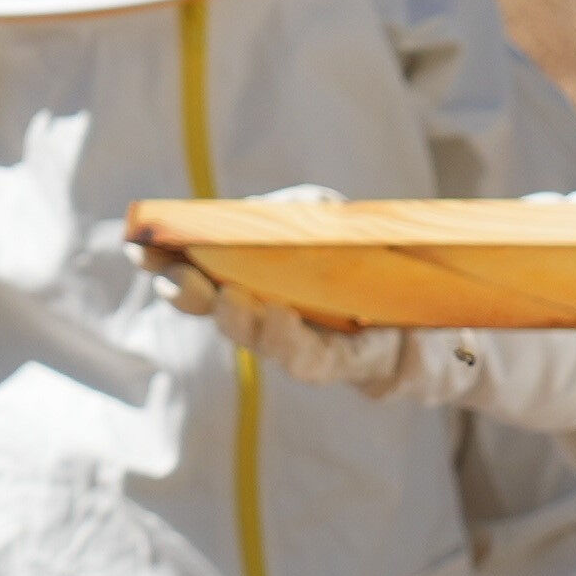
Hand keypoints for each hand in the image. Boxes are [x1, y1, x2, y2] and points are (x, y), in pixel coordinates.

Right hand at [149, 188, 443, 396]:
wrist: (439, 313)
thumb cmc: (370, 263)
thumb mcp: (329, 220)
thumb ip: (290, 212)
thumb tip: (252, 214)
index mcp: (256, 281)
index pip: (201, 274)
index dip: (165, 263)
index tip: (136, 244)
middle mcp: (272, 318)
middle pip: (220, 311)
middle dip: (189, 293)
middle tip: (169, 275)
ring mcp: (309, 343)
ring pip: (261, 340)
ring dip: (237, 320)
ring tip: (222, 295)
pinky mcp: (350, 363)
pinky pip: (313, 357)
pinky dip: (289, 339)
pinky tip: (276, 313)